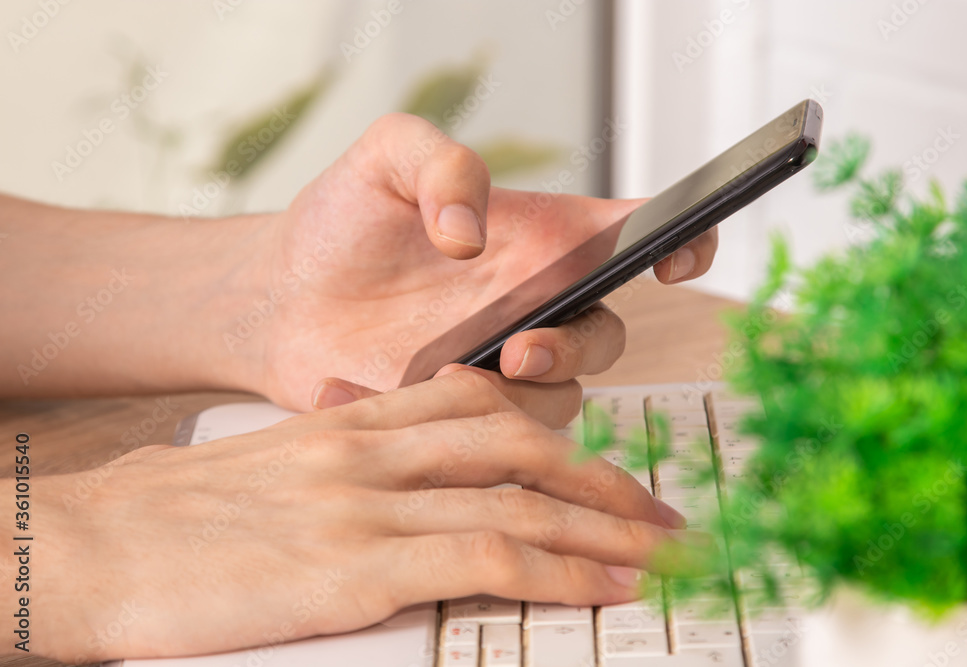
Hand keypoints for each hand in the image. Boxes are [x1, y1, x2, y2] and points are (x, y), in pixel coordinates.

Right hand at [30, 371, 700, 661]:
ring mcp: (368, 502)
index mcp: (354, 418)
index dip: (554, 432)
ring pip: (522, 499)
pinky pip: (486, 555)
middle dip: (603, 480)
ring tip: (660, 553)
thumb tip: (411, 495)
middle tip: (658, 511)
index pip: (481, 404)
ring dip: (604, 528)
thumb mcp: (277, 467)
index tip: (599, 465)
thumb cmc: (177, 514)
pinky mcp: (355, 564)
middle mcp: (373, 447)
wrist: (94, 543)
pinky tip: (601, 586)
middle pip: (521, 444)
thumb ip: (351, 467)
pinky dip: (557, 570)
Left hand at [247, 113, 717, 411]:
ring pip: (556, 402)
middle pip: (606, 340)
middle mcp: (538, 309)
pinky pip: (489, 439)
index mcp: (544, 241)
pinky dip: (443, 424)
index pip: (639, 238)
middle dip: (576, 350)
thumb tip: (470, 236)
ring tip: (441, 375)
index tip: (675, 258)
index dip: (685, 243)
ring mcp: (502, 369)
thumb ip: (441, 165)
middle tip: (519, 348)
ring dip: (516, 399)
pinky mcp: (462, 419)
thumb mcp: (388, 158)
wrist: (282, 298)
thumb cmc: (345, 219)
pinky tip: (374, 389)